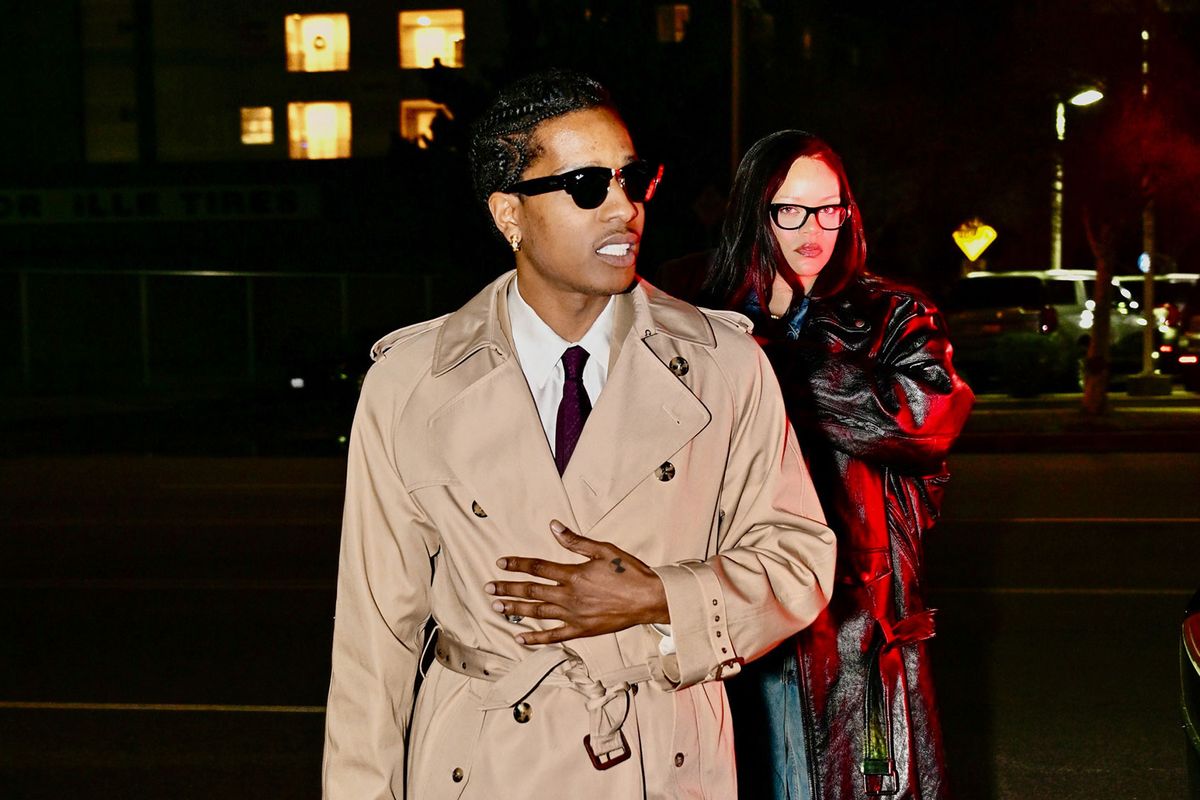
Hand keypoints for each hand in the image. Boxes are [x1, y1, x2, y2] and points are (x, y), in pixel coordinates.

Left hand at [484, 520, 668, 644]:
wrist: (650, 599)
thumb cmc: (629, 573)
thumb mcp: (603, 550)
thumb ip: (575, 541)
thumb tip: (553, 526)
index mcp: (573, 575)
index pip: (537, 568)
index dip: (517, 564)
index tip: (500, 563)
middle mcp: (569, 596)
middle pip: (531, 592)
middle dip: (507, 590)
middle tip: (488, 589)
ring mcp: (574, 615)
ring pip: (537, 613)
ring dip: (515, 611)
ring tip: (497, 608)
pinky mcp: (582, 630)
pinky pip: (554, 636)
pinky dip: (536, 638)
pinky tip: (520, 638)